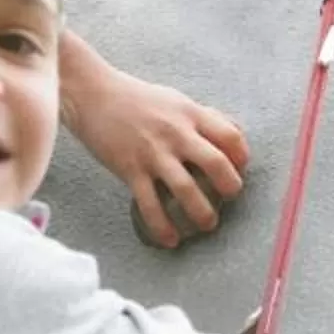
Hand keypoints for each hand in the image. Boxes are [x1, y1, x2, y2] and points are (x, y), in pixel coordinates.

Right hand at [62, 45, 248, 245]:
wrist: (92, 93)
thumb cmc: (135, 97)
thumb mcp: (175, 100)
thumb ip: (202, 117)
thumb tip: (232, 133)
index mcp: (190, 114)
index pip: (230, 137)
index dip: (242, 157)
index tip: (239, 170)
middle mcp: (176, 133)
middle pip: (216, 164)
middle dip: (230, 188)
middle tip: (229, 198)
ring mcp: (153, 153)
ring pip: (186, 189)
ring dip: (202, 213)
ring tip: (208, 224)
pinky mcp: (130, 169)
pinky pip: (150, 205)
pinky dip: (162, 227)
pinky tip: (169, 240)